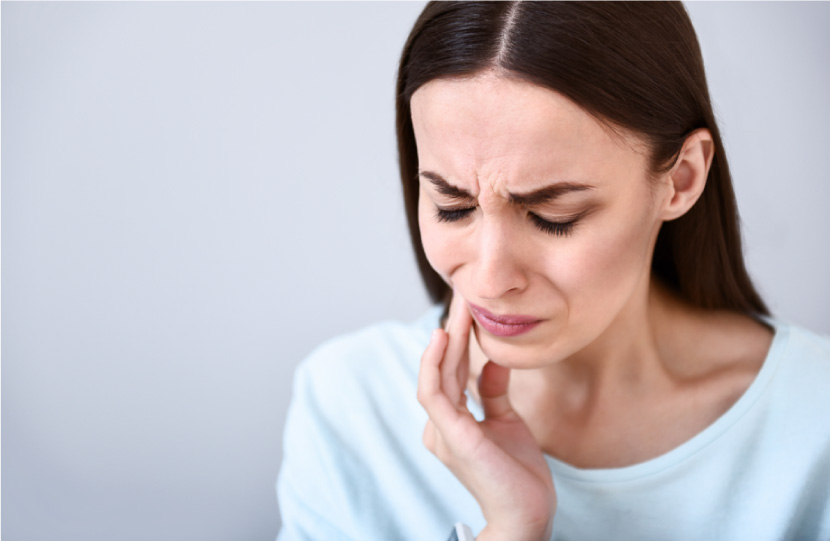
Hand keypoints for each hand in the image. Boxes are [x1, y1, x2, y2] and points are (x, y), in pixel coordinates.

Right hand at [417, 293, 555, 540]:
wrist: (527, 515)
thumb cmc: (516, 475)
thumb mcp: (506, 422)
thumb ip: (493, 393)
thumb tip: (491, 361)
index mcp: (450, 422)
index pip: (451, 371)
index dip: (459, 338)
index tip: (469, 307)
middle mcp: (439, 425)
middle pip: (443, 367)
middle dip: (453, 328)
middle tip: (461, 293)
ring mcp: (442, 431)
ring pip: (436, 375)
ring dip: (447, 339)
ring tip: (457, 307)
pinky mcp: (452, 437)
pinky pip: (435, 393)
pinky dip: (435, 364)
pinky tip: (445, 338)